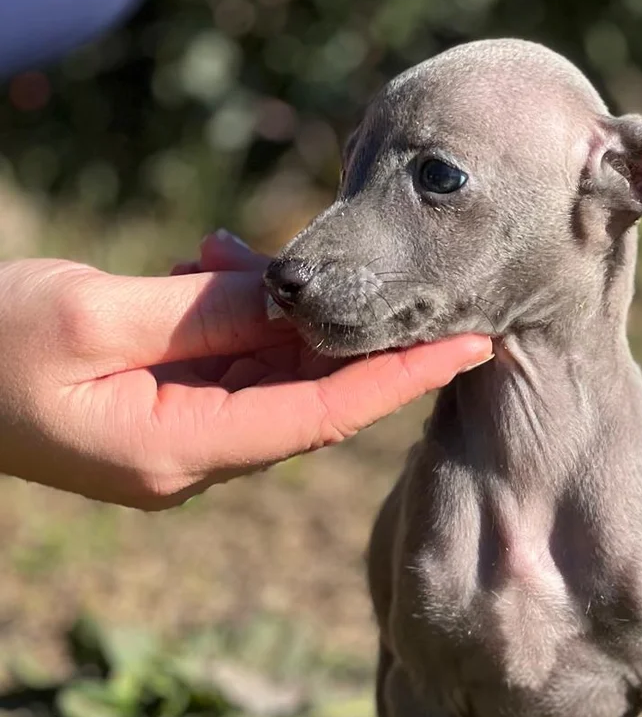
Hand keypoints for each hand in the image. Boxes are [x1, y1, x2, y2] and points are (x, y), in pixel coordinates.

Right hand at [0, 232, 491, 508]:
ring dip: (265, 312)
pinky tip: (202, 268)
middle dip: (330, 327)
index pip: (321, 416)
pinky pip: (220, 369)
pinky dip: (225, 318)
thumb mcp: (95, 314)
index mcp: (180, 454)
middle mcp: (190, 463)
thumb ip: (204, 311)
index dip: (400, 378)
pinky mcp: (157, 420)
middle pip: (301, 396)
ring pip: (261, 375)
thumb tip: (294, 298)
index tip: (472, 345)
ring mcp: (174, 446)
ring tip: (218, 253)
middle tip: (351, 264)